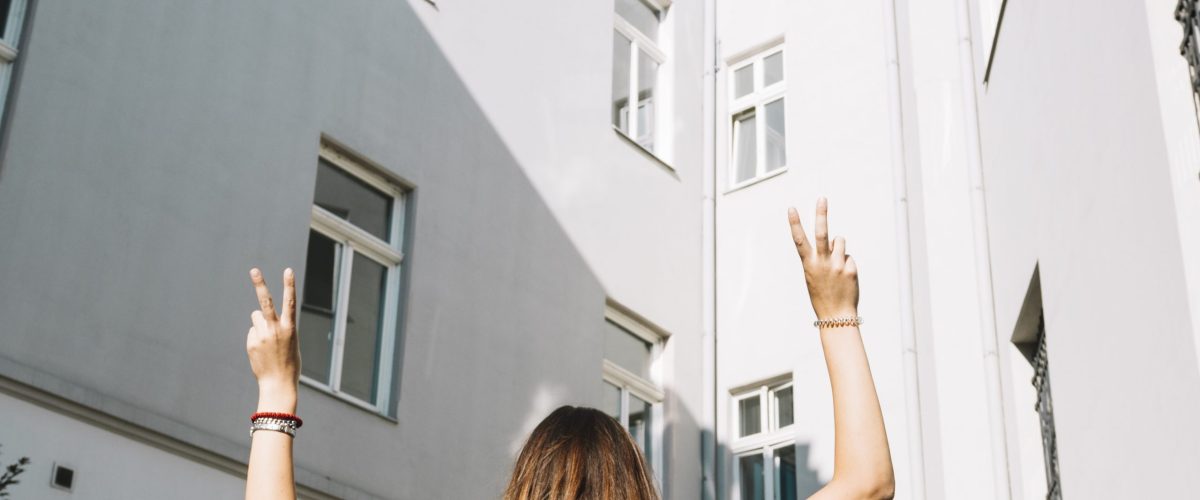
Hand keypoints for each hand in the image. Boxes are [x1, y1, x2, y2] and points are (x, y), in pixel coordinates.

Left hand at [247, 267, 300, 412]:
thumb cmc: (289, 363)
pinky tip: (262, 350)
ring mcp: (262, 335)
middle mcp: (275, 329)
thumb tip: (259, 318)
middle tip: (254, 270)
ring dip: (260, 323)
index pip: (290, 302)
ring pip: (256, 317)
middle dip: (260, 284)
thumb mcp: (291, 342)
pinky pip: (252, 332)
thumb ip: (279, 327)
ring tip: (267, 340)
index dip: (289, 285)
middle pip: (265, 302)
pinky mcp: (251, 342)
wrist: (278, 383)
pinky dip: (256, 337)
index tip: (288, 270)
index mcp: (290, 328)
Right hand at [787, 198, 858, 318]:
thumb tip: (836, 239)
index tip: (791, 208)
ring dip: (839, 248)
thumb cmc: (823, 295)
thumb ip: (821, 258)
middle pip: (822, 233)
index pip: (799, 240)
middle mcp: (822, 262)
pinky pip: (849, 256)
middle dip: (821, 214)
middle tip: (822, 198)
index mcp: (809, 264)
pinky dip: (847, 264)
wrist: (836, 315)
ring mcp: (837, 265)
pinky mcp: (850, 269)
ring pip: (840, 241)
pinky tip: (844, 278)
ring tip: (836, 265)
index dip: (794, 223)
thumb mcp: (814, 276)